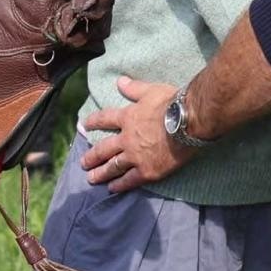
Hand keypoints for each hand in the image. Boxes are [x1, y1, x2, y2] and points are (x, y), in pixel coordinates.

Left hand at [81, 77, 194, 191]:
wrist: (187, 123)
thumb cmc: (172, 104)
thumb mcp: (151, 90)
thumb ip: (134, 88)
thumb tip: (120, 81)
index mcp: (127, 118)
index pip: (104, 120)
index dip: (93, 122)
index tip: (84, 126)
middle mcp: (126, 139)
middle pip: (104, 149)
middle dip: (92, 156)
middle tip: (83, 163)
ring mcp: (135, 157)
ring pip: (113, 167)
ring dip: (101, 173)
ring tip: (91, 178)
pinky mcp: (147, 171)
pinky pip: (129, 180)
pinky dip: (119, 185)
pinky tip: (112, 189)